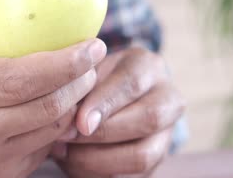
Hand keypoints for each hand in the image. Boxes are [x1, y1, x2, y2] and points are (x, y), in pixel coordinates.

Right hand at [0, 0, 106, 177]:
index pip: (17, 79)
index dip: (63, 62)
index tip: (92, 44)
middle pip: (44, 107)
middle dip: (80, 80)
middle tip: (94, 57)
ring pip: (51, 130)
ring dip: (76, 100)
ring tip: (82, 76)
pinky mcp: (0, 177)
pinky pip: (45, 149)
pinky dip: (61, 123)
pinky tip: (62, 102)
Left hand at [51, 48, 183, 176]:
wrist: (109, 98)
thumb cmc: (93, 81)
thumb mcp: (87, 72)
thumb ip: (81, 88)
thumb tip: (68, 119)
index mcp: (148, 66)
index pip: (132, 82)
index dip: (104, 104)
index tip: (78, 121)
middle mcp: (167, 97)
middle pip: (148, 118)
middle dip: (103, 133)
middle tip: (66, 137)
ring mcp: (167, 131)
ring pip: (143, 155)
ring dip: (98, 159)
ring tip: (65, 152)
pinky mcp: (157, 159)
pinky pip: (133, 176)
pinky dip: (99, 173)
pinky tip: (73, 162)